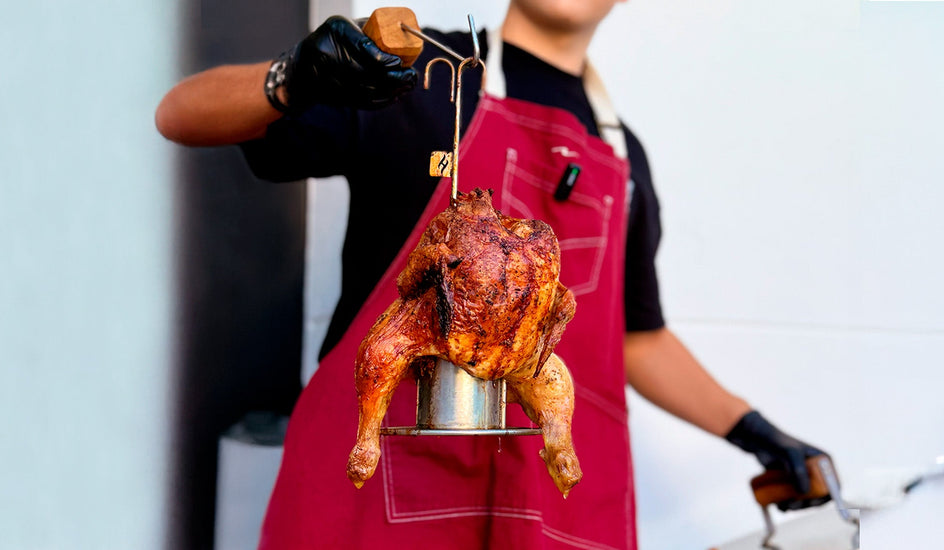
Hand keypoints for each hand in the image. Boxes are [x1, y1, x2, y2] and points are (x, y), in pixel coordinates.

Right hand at [279, 16, 417, 111]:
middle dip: (394, 77)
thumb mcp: (345, 27)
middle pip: (368, 72)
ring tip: (408, 85)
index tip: (399, 62)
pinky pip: (363, 102)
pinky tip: (396, 95)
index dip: (383, 59)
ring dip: (392, 90)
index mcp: (336, 32)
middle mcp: (330, 55)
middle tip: (411, 76)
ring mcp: (330, 79)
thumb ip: (369, 31)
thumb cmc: (331, 41)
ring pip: (367, 90)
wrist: (303, 66)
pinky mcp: (335, 96)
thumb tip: (401, 34)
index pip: (363, 47)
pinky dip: (382, 100)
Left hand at [726, 410, 831, 510]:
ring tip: (782, 505)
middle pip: (819, 495)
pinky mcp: (791, 481)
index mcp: (823, 461)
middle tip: (792, 505)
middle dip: (806, 504)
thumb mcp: (789, 454)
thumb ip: (798, 470)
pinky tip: (778, 505)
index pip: (833, 485)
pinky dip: (787, 504)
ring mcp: (803, 476)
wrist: (757, 439)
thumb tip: (805, 492)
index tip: (811, 503)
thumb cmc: (776, 442)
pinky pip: (793, 497)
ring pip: (805, 499)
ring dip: (795, 506)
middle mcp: (816, 470)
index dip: (826, 497)